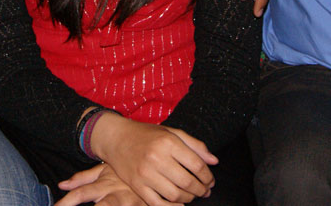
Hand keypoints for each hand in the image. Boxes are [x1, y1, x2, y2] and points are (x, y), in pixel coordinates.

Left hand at [57, 164, 152, 205]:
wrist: (156, 168)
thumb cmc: (125, 173)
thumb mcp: (104, 171)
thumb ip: (82, 179)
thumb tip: (61, 185)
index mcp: (104, 185)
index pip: (80, 194)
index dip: (65, 203)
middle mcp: (116, 195)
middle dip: (77, 204)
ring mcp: (130, 203)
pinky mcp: (144, 205)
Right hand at [89, 113, 215, 204]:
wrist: (116, 138)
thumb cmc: (146, 134)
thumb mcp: (172, 132)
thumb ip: (195, 145)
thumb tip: (214, 161)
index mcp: (168, 142)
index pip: (197, 165)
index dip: (208, 176)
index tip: (210, 180)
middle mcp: (156, 158)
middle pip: (188, 182)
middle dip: (201, 189)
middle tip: (205, 190)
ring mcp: (145, 173)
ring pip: (175, 195)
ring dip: (189, 198)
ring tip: (192, 195)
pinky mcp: (136, 185)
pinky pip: (157, 203)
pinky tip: (179, 203)